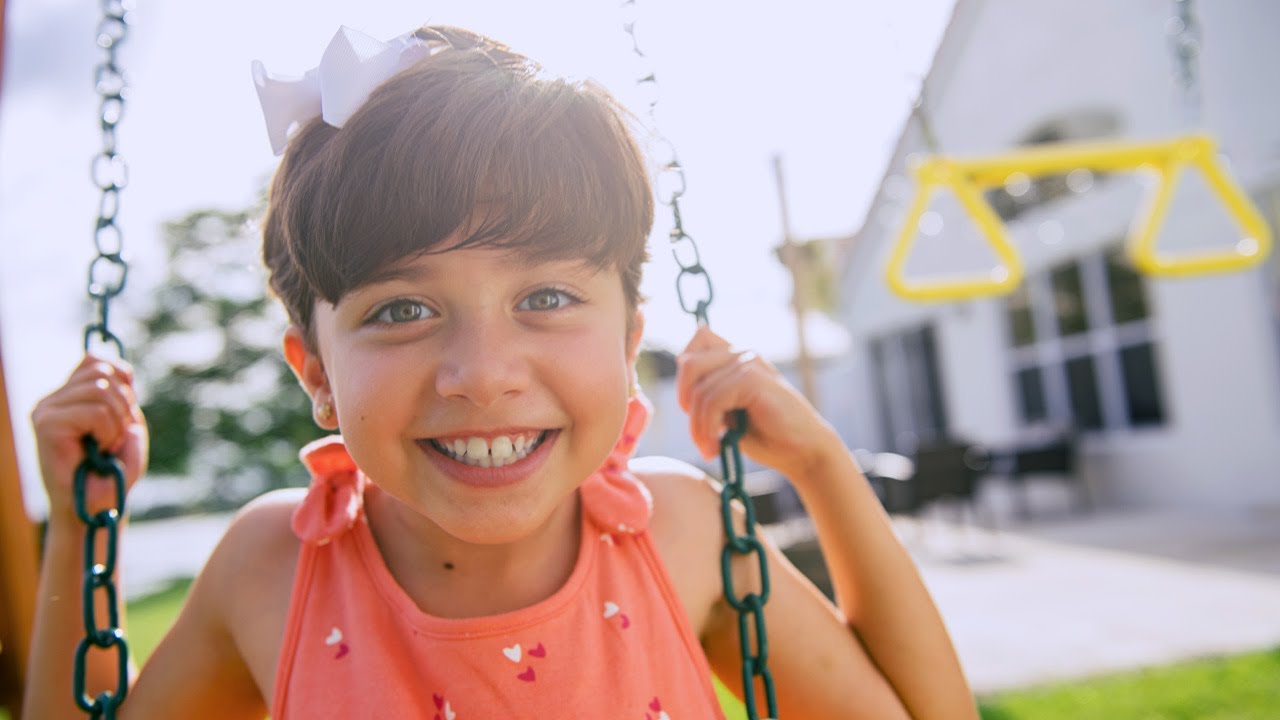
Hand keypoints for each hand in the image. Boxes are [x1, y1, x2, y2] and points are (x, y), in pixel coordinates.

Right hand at [31, 355, 148, 524]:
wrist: (99, 506)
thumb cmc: (113, 470)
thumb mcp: (127, 423)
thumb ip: (121, 392)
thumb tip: (114, 364)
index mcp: (70, 395)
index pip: (96, 360)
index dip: (122, 377)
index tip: (126, 410)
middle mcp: (53, 399)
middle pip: (102, 371)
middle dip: (124, 404)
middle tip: (117, 435)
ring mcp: (46, 411)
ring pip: (100, 390)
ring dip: (116, 422)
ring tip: (106, 445)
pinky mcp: (45, 425)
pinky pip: (94, 411)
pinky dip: (108, 432)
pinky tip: (98, 450)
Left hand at [676, 326, 838, 482]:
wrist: (803, 451)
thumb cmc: (765, 434)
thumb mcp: (727, 410)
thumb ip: (708, 391)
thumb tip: (683, 376)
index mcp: (737, 356)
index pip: (696, 342)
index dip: (685, 375)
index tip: (692, 409)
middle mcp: (743, 353)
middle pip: (688, 364)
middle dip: (686, 403)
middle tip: (699, 436)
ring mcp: (749, 363)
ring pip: (699, 390)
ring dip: (698, 426)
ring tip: (709, 449)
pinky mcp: (753, 379)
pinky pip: (713, 401)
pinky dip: (708, 428)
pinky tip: (717, 447)